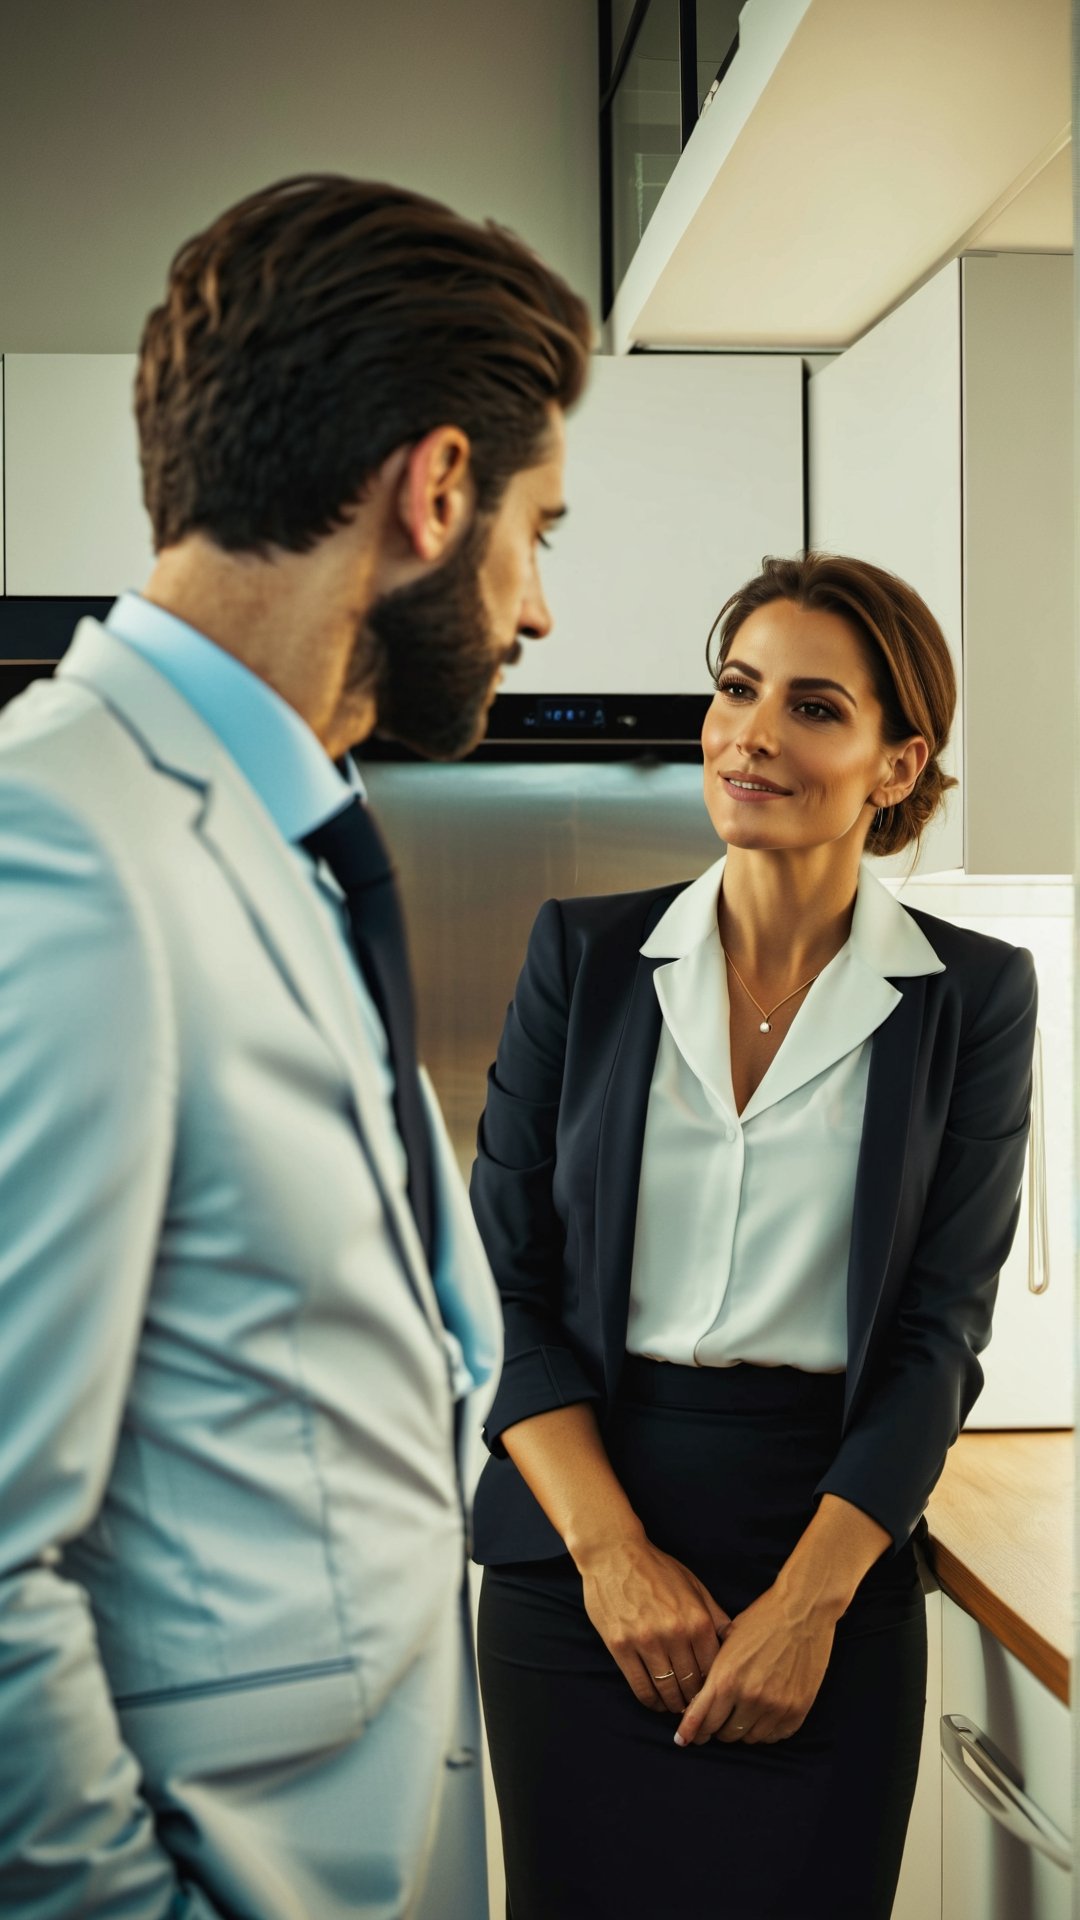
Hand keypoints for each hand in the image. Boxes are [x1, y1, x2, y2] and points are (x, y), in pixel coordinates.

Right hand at [577, 1537, 730, 1714]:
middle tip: (695, 1708)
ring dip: (674, 1705)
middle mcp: (675, 1633)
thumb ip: (716, 1616)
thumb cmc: (657, 1568)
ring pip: (667, 1691)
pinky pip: (641, 1687)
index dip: (714, 1688)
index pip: (714, 1670)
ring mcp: (646, 1641)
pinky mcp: (620, 1646)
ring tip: (676, 1706)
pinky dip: (651, 1701)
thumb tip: (735, 1644)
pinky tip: (656, 1701)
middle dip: (695, 1701)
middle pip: (692, 1685)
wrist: (614, 1553)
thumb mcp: (694, 1586)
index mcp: (697, 1619)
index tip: (712, 1695)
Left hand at [674, 1583, 834, 1747]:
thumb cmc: (761, 1619)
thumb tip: (698, 1701)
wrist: (803, 1608)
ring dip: (741, 1730)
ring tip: (740, 1716)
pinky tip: (761, 1716)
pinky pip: (774, 1736)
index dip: (690, 1732)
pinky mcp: (798, 1710)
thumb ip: (713, 1673)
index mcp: (727, 1677)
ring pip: (749, 1738)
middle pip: (723, 1734)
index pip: (701, 1719)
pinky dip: (765, 1730)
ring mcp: (776, 1706)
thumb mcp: (728, 1641)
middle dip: (716, 1729)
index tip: (683, 1739)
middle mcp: (749, 1696)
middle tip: (716, 1720)